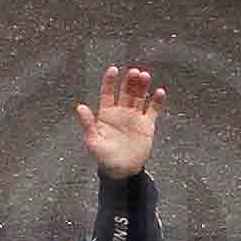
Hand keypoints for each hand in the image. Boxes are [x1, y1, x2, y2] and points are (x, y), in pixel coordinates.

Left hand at [77, 60, 165, 177]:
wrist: (121, 170)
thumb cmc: (104, 156)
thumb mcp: (93, 140)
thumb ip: (88, 123)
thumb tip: (80, 107)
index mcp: (106, 113)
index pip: (107, 93)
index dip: (109, 81)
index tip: (113, 70)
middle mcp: (121, 112)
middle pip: (126, 92)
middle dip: (129, 81)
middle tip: (134, 72)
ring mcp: (135, 117)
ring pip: (139, 97)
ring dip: (142, 86)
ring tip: (145, 76)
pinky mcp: (147, 124)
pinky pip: (153, 110)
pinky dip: (157, 101)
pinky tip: (159, 92)